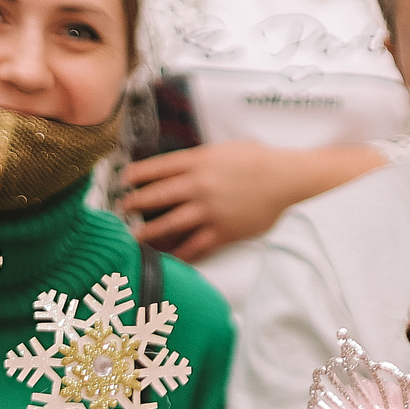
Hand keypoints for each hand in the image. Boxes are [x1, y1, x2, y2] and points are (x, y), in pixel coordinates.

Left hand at [121, 142, 325, 258]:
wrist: (287, 179)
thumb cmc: (261, 161)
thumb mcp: (225, 149)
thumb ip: (201, 159)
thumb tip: (182, 167)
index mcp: (199, 161)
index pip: (158, 167)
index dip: (137, 174)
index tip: (123, 179)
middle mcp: (199, 186)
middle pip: (156, 196)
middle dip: (134, 203)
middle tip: (122, 208)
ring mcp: (208, 210)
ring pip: (168, 224)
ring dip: (147, 232)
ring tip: (133, 237)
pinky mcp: (221, 231)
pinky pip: (193, 246)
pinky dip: (178, 254)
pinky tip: (166, 259)